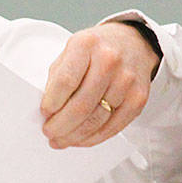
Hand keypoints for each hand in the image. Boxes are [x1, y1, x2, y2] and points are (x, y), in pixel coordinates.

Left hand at [40, 21, 160, 148]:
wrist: (132, 43)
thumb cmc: (97, 49)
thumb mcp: (71, 51)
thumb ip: (58, 78)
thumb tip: (48, 110)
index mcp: (86, 45)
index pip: (65, 81)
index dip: (52, 103)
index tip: (44, 113)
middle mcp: (109, 61)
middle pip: (81, 105)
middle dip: (61, 126)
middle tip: (50, 132)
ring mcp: (126, 80)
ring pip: (96, 120)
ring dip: (75, 136)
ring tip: (62, 139)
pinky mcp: (137, 98)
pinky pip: (113, 127)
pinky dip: (94, 138)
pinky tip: (82, 139)